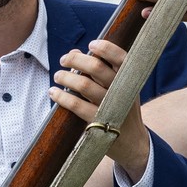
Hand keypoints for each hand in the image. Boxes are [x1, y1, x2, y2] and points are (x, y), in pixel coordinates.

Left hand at [50, 39, 150, 183]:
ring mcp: (111, 107)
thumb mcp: (120, 88)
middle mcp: (122, 91)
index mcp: (130, 79)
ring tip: (58, 76)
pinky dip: (62, 96)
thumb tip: (74, 52)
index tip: (91, 45)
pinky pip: (77, 105)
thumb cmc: (120, 107)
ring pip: (84, 85)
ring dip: (66, 77)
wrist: (132, 141)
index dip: (105, 48)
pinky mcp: (99, 122)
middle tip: (63, 60)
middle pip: (97, 67)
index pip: (121, 57)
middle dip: (75, 60)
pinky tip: (54, 93)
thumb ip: (101, 69)